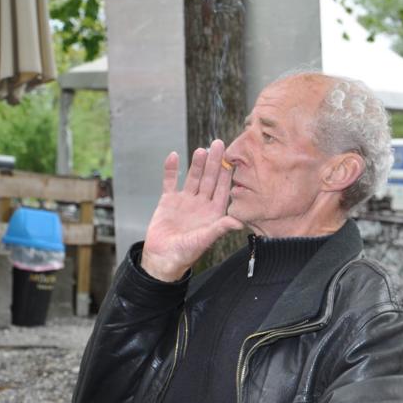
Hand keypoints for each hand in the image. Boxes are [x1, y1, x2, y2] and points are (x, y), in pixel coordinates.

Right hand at [141, 140, 244, 280]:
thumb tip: (240, 222)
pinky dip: (171, 170)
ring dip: (197, 164)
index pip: (223, 189)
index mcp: (214, 212)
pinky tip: (174, 155)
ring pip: (193, 178)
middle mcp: (202, 204)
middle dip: (214, 162)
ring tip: (202, 149)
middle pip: (209, 179)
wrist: (162, 258)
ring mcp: (185, 201)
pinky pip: (170, 182)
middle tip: (219, 144)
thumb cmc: (186, 253)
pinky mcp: (168, 201)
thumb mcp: (205, 239)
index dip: (227, 174)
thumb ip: (220, 228)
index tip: (233, 158)